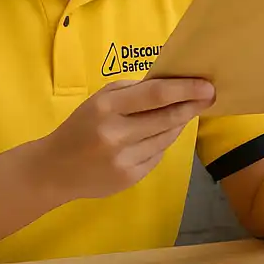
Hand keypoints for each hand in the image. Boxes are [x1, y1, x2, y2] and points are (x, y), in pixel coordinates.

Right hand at [36, 77, 214, 201]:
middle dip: (191, 106)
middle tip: (209, 97)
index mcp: (107, 108)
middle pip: (167, 118)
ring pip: (166, 138)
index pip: (155, 95)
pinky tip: (160, 135)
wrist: (55, 169)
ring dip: (179, 124)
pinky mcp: (130, 178)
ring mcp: (124, 159)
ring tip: (185, 112)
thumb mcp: (99, 100)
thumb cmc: (81, 126)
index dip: (185, 90)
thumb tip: (172, 87)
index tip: (206, 86)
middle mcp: (116, 134)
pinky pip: (158, 155)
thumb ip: (132, 92)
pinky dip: (163, 142)